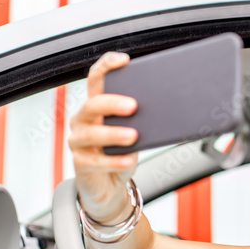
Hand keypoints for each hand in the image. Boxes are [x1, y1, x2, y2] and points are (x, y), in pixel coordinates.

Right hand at [68, 51, 139, 223]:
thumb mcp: (136, 133)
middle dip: (112, 103)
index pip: (96, 78)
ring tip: (133, 136)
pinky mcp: (80, 163)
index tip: (124, 61)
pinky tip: (128, 160)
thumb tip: (170, 108)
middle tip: (134, 106)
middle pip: (92, 103)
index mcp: (97, 105)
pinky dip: (113, 160)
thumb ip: (143, 120)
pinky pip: (94, 160)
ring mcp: (79, 141)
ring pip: (90, 133)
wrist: (110, 187)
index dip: (107, 65)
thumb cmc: (122, 154)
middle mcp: (83, 120)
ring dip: (113, 133)